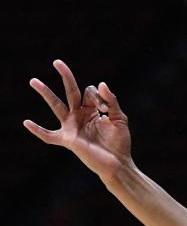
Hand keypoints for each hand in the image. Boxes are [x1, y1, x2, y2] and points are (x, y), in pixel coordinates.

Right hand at [24, 60, 131, 180]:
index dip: (98, 96)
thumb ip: (111, 101)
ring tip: (33, 81)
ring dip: (46, 93)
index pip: (90, 92)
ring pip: (57, 106)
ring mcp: (72, 127)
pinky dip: (38, 131)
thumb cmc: (119, 143)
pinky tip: (27, 123)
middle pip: (70, 92)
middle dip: (65, 77)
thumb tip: (101, 83)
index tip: (104, 108)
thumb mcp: (120, 119)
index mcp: (91, 110)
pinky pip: (49, 136)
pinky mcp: (68, 140)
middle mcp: (79, 116)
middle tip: (57, 61)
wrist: (118, 164)